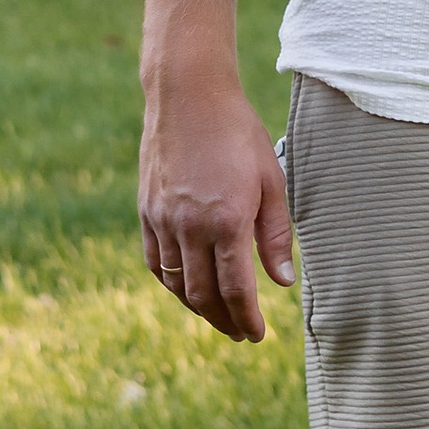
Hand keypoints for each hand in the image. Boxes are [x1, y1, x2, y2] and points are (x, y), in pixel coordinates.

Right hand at [139, 59, 294, 342]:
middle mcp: (190, 227)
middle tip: (240, 334)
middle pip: (203, 296)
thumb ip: (275, 234)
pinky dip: (172, 284)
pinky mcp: (146, 211)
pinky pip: (155, 262)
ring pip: (176, 284)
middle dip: (223, 322)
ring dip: (198, 308)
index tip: (258, 334)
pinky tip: (188, 288)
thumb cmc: (238, 133)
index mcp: (226, 220)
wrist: (188, 94)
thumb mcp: (271, 179)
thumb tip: (282, 282)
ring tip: (218, 316)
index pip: (236, 290)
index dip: (247, 319)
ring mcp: (162, 220)